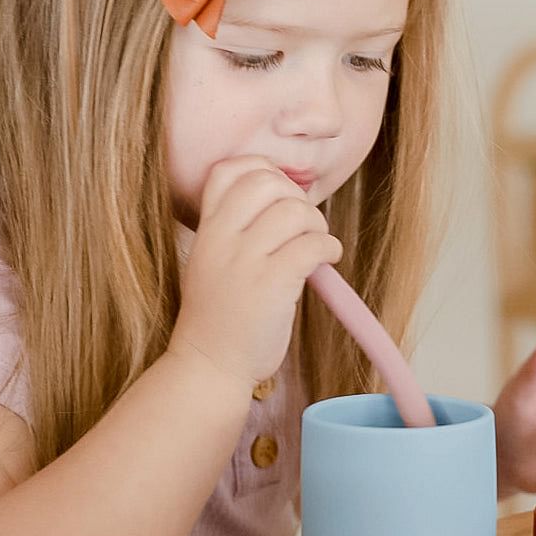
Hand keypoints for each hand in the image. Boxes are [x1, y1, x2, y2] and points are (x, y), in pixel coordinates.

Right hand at [168, 156, 341, 384]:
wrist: (209, 366)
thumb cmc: (220, 318)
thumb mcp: (212, 262)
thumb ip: (237, 230)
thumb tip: (290, 201)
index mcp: (207, 230)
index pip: (227, 170)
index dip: (262, 171)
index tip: (280, 196)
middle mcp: (221, 239)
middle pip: (265, 181)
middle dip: (296, 196)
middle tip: (304, 224)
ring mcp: (245, 261)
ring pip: (294, 211)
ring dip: (317, 224)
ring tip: (317, 245)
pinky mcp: (271, 285)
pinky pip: (312, 245)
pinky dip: (329, 248)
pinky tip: (326, 260)